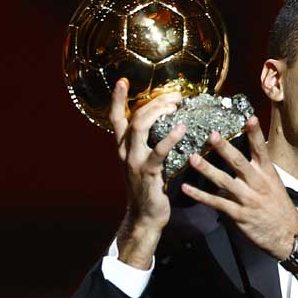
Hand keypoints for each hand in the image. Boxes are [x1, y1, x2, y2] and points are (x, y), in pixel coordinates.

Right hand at [109, 78, 184, 268]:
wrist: (145, 217)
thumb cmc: (149, 188)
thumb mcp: (145, 163)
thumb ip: (150, 144)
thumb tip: (170, 124)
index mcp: (123, 147)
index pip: (116, 118)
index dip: (118, 99)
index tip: (122, 81)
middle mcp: (125, 151)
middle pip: (134, 117)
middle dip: (154, 101)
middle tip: (175, 96)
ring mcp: (134, 161)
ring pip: (141, 127)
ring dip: (159, 112)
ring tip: (176, 105)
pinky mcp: (147, 173)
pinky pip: (158, 151)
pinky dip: (170, 138)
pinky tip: (181, 129)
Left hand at [181, 117, 297, 259]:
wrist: (288, 235)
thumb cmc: (279, 207)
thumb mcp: (274, 184)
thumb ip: (257, 171)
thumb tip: (242, 158)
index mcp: (268, 174)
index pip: (261, 150)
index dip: (255, 134)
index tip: (250, 118)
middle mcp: (258, 184)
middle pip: (239, 162)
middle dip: (225, 148)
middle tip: (211, 135)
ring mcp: (248, 199)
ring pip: (225, 181)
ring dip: (207, 170)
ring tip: (192, 158)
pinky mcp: (239, 215)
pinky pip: (217, 203)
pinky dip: (200, 196)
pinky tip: (187, 188)